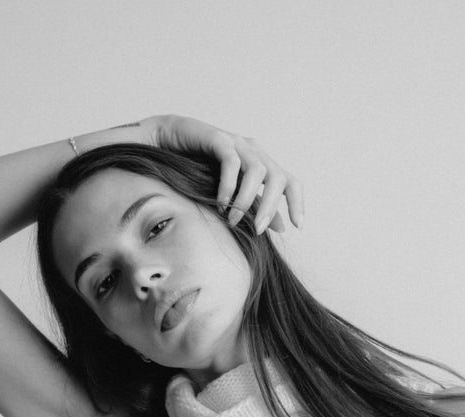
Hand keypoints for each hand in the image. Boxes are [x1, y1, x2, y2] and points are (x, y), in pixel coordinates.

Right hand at [146, 115, 304, 234]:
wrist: (167, 141)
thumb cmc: (199, 170)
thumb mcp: (233, 193)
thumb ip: (257, 207)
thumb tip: (282, 228)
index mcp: (262, 164)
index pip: (290, 181)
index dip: (297, 202)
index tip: (297, 225)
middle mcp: (254, 151)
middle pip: (278, 178)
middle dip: (271, 207)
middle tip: (257, 229)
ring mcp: (237, 143)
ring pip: (257, 171)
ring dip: (246, 200)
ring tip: (231, 218)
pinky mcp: (218, 139)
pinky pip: (231, 162)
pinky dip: (229, 185)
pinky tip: (220, 202)